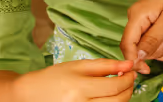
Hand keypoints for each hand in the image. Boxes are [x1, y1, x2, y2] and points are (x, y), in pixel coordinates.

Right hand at [11, 59, 135, 101]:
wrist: (31, 95)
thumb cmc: (54, 78)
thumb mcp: (78, 66)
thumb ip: (105, 65)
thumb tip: (129, 64)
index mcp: (80, 89)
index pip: (115, 86)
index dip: (128, 78)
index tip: (131, 71)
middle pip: (118, 101)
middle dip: (128, 89)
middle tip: (128, 78)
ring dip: (122, 98)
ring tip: (117, 87)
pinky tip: (108, 96)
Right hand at [120, 0, 162, 70]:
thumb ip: (153, 39)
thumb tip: (137, 57)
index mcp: (137, 15)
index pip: (126, 44)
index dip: (134, 60)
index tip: (146, 70)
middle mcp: (137, 16)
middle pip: (137, 46)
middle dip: (155, 52)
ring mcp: (144, 17)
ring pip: (146, 44)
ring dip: (162, 47)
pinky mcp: (152, 18)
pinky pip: (153, 36)